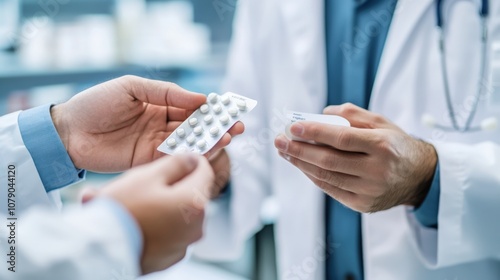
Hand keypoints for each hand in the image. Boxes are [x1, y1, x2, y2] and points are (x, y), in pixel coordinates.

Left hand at [50, 75, 243, 171]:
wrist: (69, 132)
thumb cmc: (96, 103)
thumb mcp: (132, 88)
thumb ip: (166, 93)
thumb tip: (200, 99)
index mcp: (158, 104)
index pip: (191, 106)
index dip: (211, 107)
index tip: (231, 108)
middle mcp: (161, 124)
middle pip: (196, 126)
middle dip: (218, 125)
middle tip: (238, 126)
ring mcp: (156, 143)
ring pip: (189, 142)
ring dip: (210, 140)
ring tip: (229, 137)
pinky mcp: (148, 161)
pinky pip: (174, 157)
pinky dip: (192, 154)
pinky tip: (207, 150)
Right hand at [82, 154, 214, 273]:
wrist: (102, 249)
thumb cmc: (123, 212)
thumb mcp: (148, 176)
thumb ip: (176, 164)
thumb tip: (191, 159)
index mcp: (194, 202)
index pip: (205, 172)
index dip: (194, 161)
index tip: (183, 158)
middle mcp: (196, 226)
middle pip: (194, 194)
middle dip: (178, 185)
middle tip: (153, 181)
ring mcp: (184, 243)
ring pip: (183, 215)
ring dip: (169, 205)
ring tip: (141, 203)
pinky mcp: (171, 256)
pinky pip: (172, 233)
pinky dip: (162, 224)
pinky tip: (141, 221)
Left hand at [274, 103, 437, 212]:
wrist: (421, 178)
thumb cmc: (396, 144)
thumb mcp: (382, 122)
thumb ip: (352, 115)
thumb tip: (321, 114)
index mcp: (382, 145)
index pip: (341, 138)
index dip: (313, 132)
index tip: (292, 127)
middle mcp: (377, 170)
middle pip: (328, 160)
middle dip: (299, 150)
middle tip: (279, 140)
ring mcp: (370, 191)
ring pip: (326, 177)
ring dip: (301, 163)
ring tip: (285, 152)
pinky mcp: (363, 205)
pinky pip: (331, 189)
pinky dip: (313, 175)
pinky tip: (301, 164)